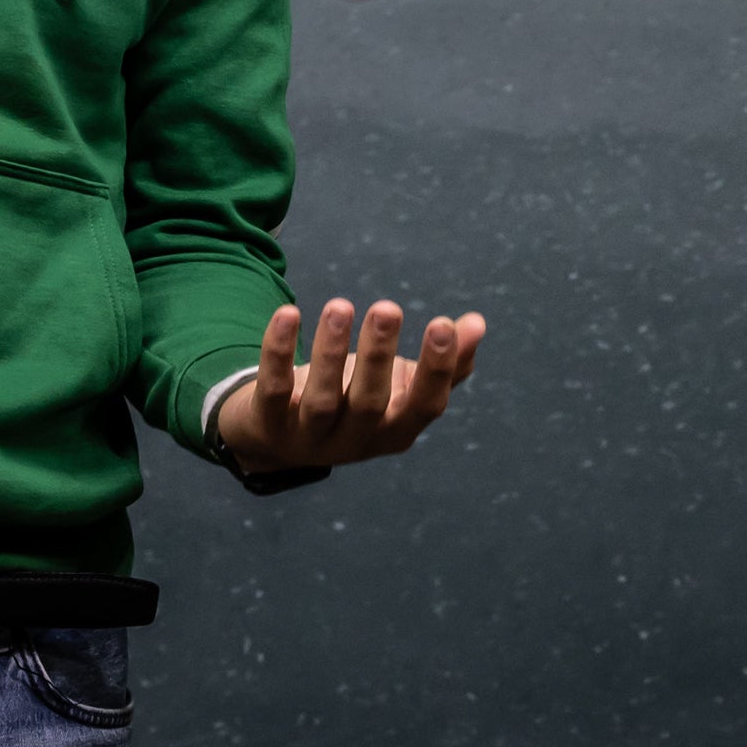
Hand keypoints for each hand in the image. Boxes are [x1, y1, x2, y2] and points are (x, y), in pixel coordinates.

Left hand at [213, 297, 487, 474]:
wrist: (279, 438)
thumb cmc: (354, 402)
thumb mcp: (398, 387)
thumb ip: (443, 362)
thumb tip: (477, 322)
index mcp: (396, 430)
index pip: (424, 406)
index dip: (436, 369)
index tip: (443, 324)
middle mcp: (355, 440)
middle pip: (370, 403)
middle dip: (379, 356)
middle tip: (387, 308)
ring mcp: (310, 436)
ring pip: (324, 399)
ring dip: (331, 352)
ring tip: (340, 306)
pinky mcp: (268, 422)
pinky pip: (274, 387)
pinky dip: (279, 352)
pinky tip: (289, 313)